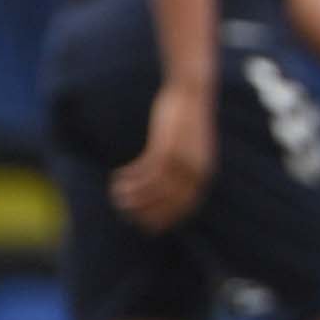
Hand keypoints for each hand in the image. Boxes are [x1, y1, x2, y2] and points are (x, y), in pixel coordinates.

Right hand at [113, 79, 216, 233]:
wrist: (191, 93)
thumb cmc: (188, 122)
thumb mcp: (191, 149)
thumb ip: (185, 168)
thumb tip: (171, 186)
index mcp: (204, 173)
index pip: (185, 207)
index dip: (165, 219)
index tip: (147, 227)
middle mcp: (195, 171)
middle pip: (166, 202)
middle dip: (144, 211)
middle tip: (125, 213)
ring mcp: (181, 159)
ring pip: (152, 188)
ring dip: (131, 195)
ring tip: (116, 195)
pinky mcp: (165, 147)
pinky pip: (144, 171)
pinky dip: (130, 177)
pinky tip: (118, 177)